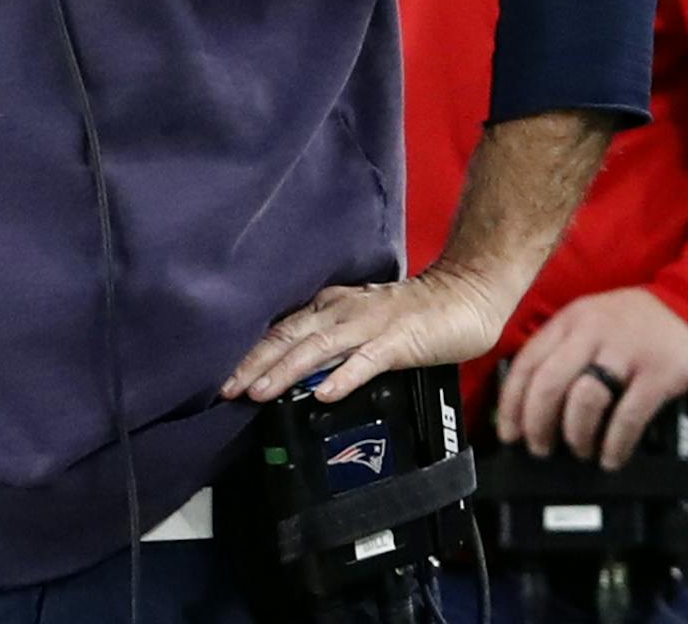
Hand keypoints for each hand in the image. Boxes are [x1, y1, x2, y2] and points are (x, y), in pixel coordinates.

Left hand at [224, 266, 506, 404]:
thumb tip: (300, 374)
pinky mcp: (398, 340)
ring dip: (285, 371)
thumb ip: (331, 345)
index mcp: (329, 307)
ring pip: (317, 349)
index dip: (249, 353)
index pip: (279, 330)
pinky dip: (343, 377)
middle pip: (288, 338)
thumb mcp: (360, 323)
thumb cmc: (413, 314)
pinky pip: (366, 361)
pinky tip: (324, 394)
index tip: (222, 376)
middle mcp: (342, 312)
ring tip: (259, 392)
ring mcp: (369, 325)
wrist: (465, 293)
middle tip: (225, 388)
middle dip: (253, 364)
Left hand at [495, 288, 687, 468]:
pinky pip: (628, 414)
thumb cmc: (641, 324)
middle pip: (548, 383)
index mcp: (570, 321)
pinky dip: (615, 442)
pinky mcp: (661, 373)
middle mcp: (592, 333)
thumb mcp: (594, 321)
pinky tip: (611, 458)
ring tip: (579, 452)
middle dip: (537, 423)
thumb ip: (567, 350)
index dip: (512, 402)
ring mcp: (626, 352)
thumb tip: (536, 401)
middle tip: (539, 449)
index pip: (526, 363)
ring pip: (584, 399)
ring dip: (575, 433)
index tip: (508, 433)